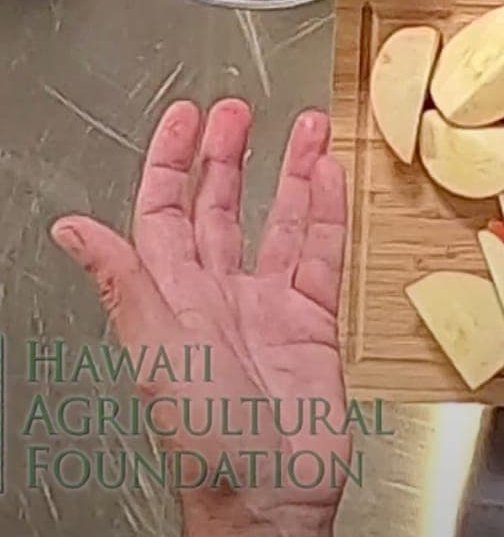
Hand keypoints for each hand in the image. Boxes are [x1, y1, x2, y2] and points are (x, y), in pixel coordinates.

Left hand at [51, 99, 349, 536]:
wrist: (274, 494)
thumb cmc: (208, 441)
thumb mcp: (157, 355)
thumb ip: (124, 285)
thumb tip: (71, 229)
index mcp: (172, 298)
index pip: (164, 212)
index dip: (171, 161)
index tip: (184, 116)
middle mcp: (217, 294)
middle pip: (220, 207)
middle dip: (228, 155)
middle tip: (239, 111)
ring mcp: (267, 305)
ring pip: (279, 220)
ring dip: (292, 172)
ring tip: (305, 128)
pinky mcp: (312, 320)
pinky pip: (320, 252)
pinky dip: (327, 211)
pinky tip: (330, 177)